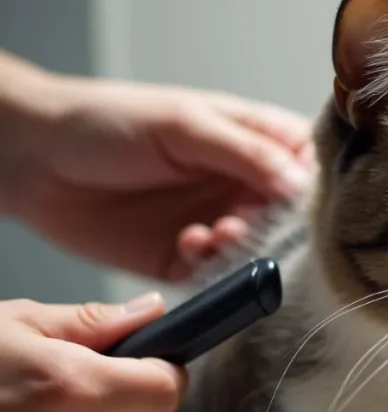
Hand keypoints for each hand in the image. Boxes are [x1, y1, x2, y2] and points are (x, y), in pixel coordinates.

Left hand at [3, 65, 314, 281]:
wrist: (36, 160)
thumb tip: (301, 184)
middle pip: (293, 218)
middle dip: (279, 226)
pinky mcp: (189, 259)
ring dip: (247, 249)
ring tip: (217, 233)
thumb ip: (245, 153)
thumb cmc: (109, 122)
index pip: (310, 165)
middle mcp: (244, 184)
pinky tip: (191, 245)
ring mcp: (220, 221)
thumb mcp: (185, 124)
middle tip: (251, 221)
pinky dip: (215, 268)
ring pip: (261, 252)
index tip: (302, 203)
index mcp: (255, 140)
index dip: (314, 187)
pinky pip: (221, 276)